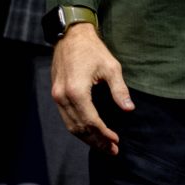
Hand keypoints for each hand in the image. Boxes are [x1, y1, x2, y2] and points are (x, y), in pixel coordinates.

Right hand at [50, 23, 134, 155]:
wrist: (71, 34)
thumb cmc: (92, 48)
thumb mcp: (111, 67)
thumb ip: (119, 90)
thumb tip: (129, 109)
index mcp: (76, 91)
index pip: (91, 122)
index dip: (104, 134)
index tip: (116, 141)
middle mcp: (63, 97)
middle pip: (79, 128)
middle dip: (96, 141)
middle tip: (112, 150)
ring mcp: (57, 96)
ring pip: (71, 126)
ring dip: (87, 138)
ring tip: (103, 145)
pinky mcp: (56, 93)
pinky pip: (66, 117)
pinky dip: (78, 128)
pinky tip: (90, 132)